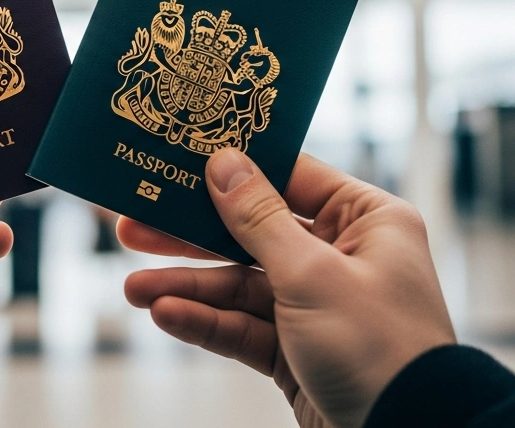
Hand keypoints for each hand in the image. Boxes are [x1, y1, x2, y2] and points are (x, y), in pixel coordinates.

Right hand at [119, 150, 452, 427]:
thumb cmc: (382, 351)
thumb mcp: (313, 275)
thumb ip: (259, 220)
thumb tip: (224, 163)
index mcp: (368, 221)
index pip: (290, 178)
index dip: (232, 170)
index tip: (179, 162)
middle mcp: (344, 256)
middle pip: (252, 233)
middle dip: (191, 237)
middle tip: (132, 227)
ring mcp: (319, 305)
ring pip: (240, 284)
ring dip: (188, 286)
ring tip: (133, 288)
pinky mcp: (298, 350)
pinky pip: (244, 326)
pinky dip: (206, 322)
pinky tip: (165, 315)